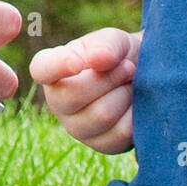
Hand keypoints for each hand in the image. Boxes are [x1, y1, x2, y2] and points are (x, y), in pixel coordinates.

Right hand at [29, 28, 140, 153]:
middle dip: (110, 78)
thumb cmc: (119, 55)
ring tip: (132, 84)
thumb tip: (98, 59)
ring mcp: (77, 128)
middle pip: (73, 96)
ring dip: (125, 94)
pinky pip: (121, 132)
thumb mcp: (114, 41)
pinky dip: (136, 113)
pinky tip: (136, 104)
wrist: (144, 78)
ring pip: (101, 115)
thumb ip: (105, 45)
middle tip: (129, 67)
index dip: (58, 66)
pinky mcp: (103, 144)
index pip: (42, 69)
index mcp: (52, 69)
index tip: (77, 62)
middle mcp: (57, 101)